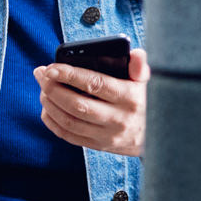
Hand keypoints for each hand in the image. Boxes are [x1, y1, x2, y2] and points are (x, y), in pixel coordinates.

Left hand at [32, 49, 150, 156]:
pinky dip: (53, 122)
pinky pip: (69, 136)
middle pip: (77, 105)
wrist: (158, 136)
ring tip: (42, 89)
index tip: (51, 67)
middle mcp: (118, 119)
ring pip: (69, 122)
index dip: (70, 75)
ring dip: (50, 104)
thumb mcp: (148, 81)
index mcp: (130, 98)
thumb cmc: (145, 100)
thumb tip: (135, 55)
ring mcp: (107, 135)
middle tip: (41, 75)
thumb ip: (140, 65)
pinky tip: (47, 108)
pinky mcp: (99, 146)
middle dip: (53, 88)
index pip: (95, 84)